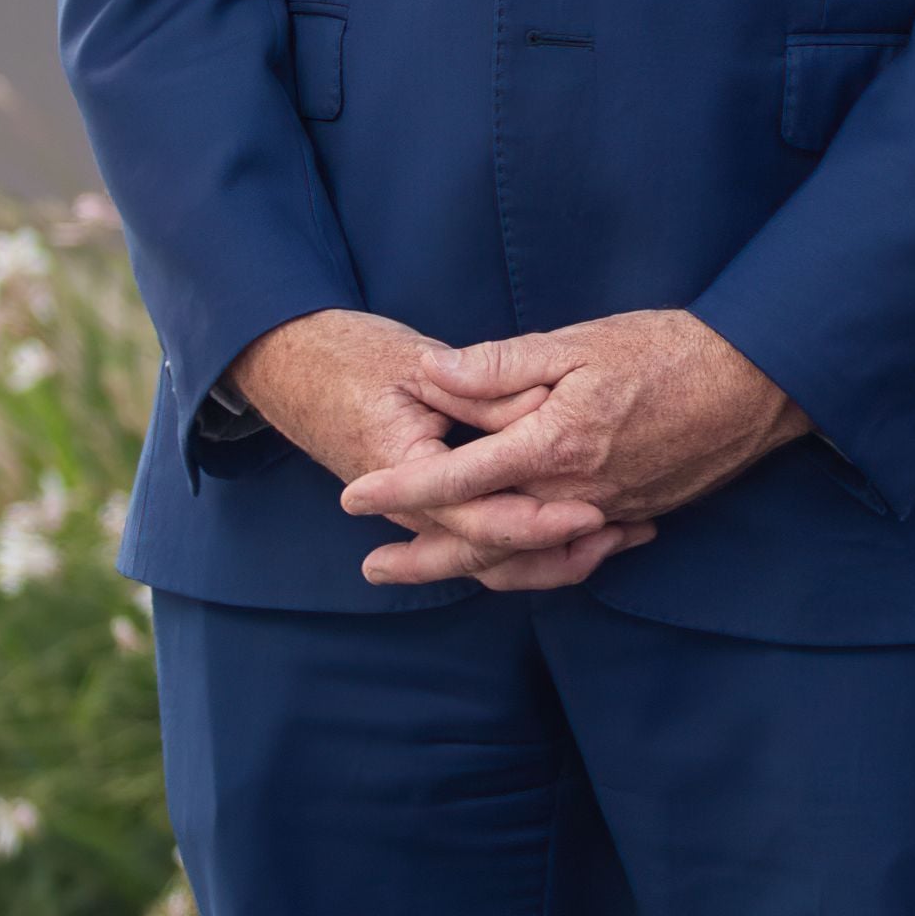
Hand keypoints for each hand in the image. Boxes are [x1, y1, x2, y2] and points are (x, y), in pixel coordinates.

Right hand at [221, 307, 635, 595]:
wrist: (292, 364)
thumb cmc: (349, 356)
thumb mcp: (414, 363)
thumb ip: (477, 389)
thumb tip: (539, 406)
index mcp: (406, 471)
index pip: (481, 518)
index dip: (540, 520)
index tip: (593, 512)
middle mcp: (411, 507)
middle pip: (491, 556)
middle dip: (560, 553)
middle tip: (621, 534)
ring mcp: (419, 512)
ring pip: (490, 559)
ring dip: (552, 557)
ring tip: (617, 539)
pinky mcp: (430, 506)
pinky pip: (483, 540)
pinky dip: (532, 541)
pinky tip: (582, 532)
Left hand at [338, 305, 805, 590]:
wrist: (756, 382)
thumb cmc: (667, 350)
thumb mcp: (577, 342)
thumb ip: (501, 366)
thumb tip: (431, 373)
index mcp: (554, 444)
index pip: (458, 477)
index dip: (400, 488)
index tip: (353, 497)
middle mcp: (576, 492)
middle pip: (484, 541)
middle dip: (423, 557)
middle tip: (370, 568)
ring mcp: (607, 511)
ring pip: (526, 557)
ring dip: (472, 566)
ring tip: (431, 568)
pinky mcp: (634, 515)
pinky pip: (572, 555)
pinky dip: (533, 564)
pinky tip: (511, 559)